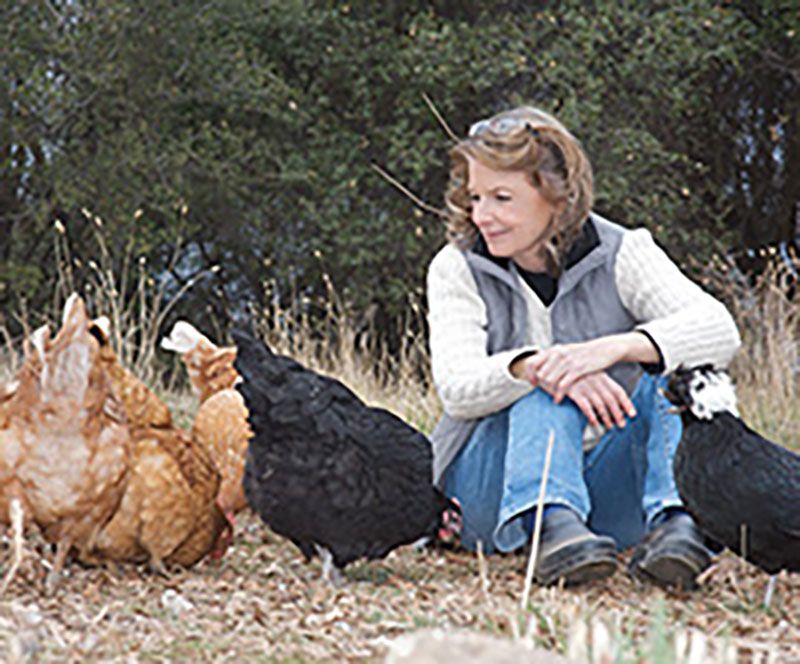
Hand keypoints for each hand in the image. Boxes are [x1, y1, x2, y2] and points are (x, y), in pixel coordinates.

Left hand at [521, 333, 658, 402]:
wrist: (605, 349)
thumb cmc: (585, 354)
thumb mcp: (568, 351)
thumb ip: (554, 357)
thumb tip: (541, 366)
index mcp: (554, 350)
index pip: (532, 362)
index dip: (530, 375)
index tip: (533, 384)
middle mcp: (558, 353)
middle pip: (539, 373)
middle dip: (539, 384)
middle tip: (542, 392)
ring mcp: (568, 361)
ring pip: (549, 379)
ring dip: (548, 390)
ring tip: (550, 396)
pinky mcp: (578, 369)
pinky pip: (562, 384)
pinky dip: (558, 394)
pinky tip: (557, 400)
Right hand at [560, 372, 636, 428]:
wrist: (547, 364)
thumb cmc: (566, 372)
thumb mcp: (583, 374)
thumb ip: (595, 383)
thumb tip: (604, 396)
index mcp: (599, 375)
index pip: (617, 390)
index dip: (626, 403)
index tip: (632, 414)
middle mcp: (594, 380)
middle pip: (611, 399)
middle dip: (618, 413)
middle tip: (622, 425)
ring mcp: (583, 385)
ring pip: (600, 404)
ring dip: (607, 417)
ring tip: (610, 426)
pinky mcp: (572, 390)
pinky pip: (585, 405)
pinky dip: (591, 415)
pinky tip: (594, 423)